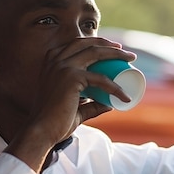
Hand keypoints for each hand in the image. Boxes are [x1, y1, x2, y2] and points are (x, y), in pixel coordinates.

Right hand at [5, 37, 135, 171]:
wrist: (42, 131)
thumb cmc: (56, 122)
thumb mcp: (75, 108)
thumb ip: (90, 105)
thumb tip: (110, 105)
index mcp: (52, 60)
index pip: (78, 43)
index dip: (98, 42)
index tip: (115, 49)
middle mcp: (56, 59)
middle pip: (88, 43)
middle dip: (110, 44)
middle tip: (127, 54)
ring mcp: (62, 66)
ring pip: (96, 52)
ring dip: (116, 53)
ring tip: (131, 58)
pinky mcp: (71, 77)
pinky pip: (100, 79)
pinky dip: (115, 87)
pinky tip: (125, 95)